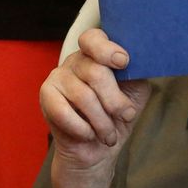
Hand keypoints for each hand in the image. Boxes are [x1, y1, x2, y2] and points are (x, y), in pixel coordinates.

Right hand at [40, 28, 149, 175]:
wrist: (98, 149)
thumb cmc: (117, 116)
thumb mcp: (135, 90)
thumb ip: (137, 72)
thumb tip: (142, 61)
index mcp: (97, 54)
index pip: (94, 39)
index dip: (107, 50)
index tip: (123, 62)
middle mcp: (76, 60)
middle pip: (95, 73)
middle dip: (115, 102)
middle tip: (125, 116)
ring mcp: (58, 76)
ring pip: (83, 96)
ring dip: (102, 122)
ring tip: (108, 135)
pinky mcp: (46, 95)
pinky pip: (64, 112)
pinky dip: (82, 129)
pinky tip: (89, 134)